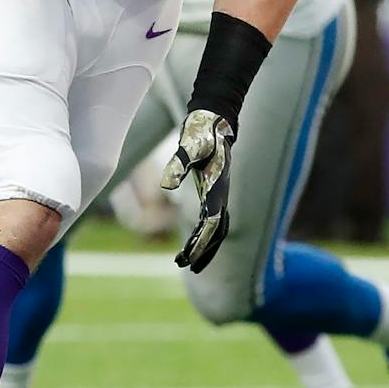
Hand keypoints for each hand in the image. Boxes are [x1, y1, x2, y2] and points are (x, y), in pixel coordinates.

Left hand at [159, 108, 236, 271]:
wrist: (214, 119)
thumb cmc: (201, 132)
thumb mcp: (188, 146)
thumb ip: (178, 165)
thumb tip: (166, 185)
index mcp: (217, 187)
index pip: (212, 223)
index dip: (201, 242)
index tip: (189, 257)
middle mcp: (221, 194)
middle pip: (218, 231)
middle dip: (204, 251)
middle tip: (188, 268)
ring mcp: (220, 193)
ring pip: (218, 228)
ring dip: (206, 247)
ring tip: (188, 263)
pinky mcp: (214, 190)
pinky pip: (212, 219)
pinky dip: (205, 234)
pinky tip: (193, 241)